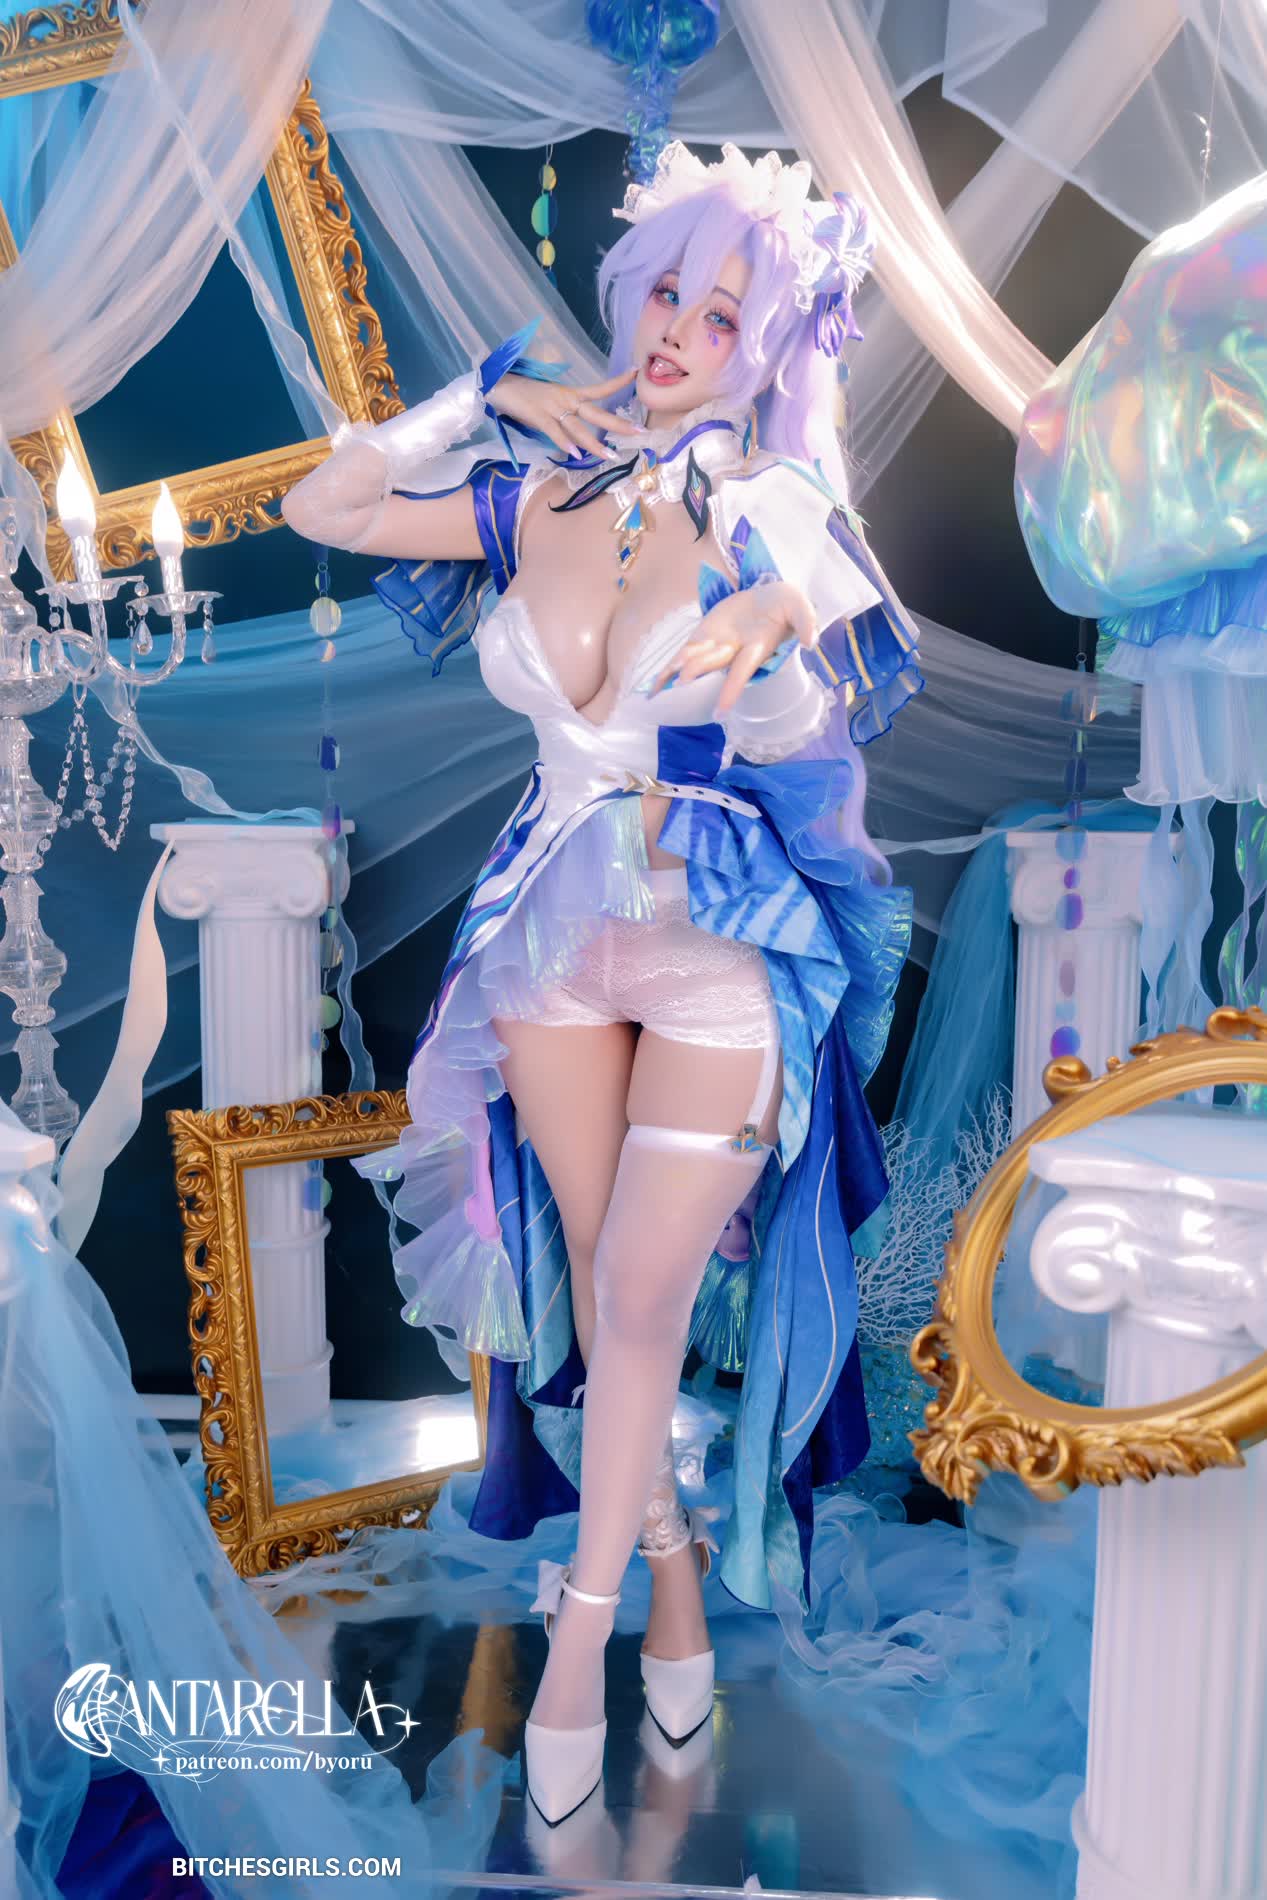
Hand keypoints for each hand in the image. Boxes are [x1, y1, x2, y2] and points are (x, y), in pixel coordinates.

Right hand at [485, 365, 643, 459]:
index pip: (599, 389)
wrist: (497, 385)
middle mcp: (566, 399)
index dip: (617, 382)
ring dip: (594, 443)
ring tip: (610, 456)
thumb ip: (566, 418)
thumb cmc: (524, 396)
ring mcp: (552, 408)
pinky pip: (553, 431)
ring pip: (578, 427)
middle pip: (597, 412)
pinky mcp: (537, 416)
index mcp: (570, 394)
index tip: (635, 374)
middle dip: (619, 424)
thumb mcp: (550, 403)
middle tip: (640, 433)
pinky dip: (563, 442)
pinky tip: (574, 454)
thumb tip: (579, 438)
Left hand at [654, 581, 817, 713]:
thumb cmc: (785, 604)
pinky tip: (654, 683)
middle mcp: (734, 650)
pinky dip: (670, 666)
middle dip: (698, 671)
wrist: (769, 596)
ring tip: (656, 689)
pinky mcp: (705, 635)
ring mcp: (717, 644)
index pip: (742, 670)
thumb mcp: (800, 604)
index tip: (719, 712)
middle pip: (714, 663)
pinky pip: (686, 652)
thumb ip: (806, 621)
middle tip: (680, 684)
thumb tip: (811, 643)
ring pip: (695, 660)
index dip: (731, 690)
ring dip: (676, 673)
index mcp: (757, 646)